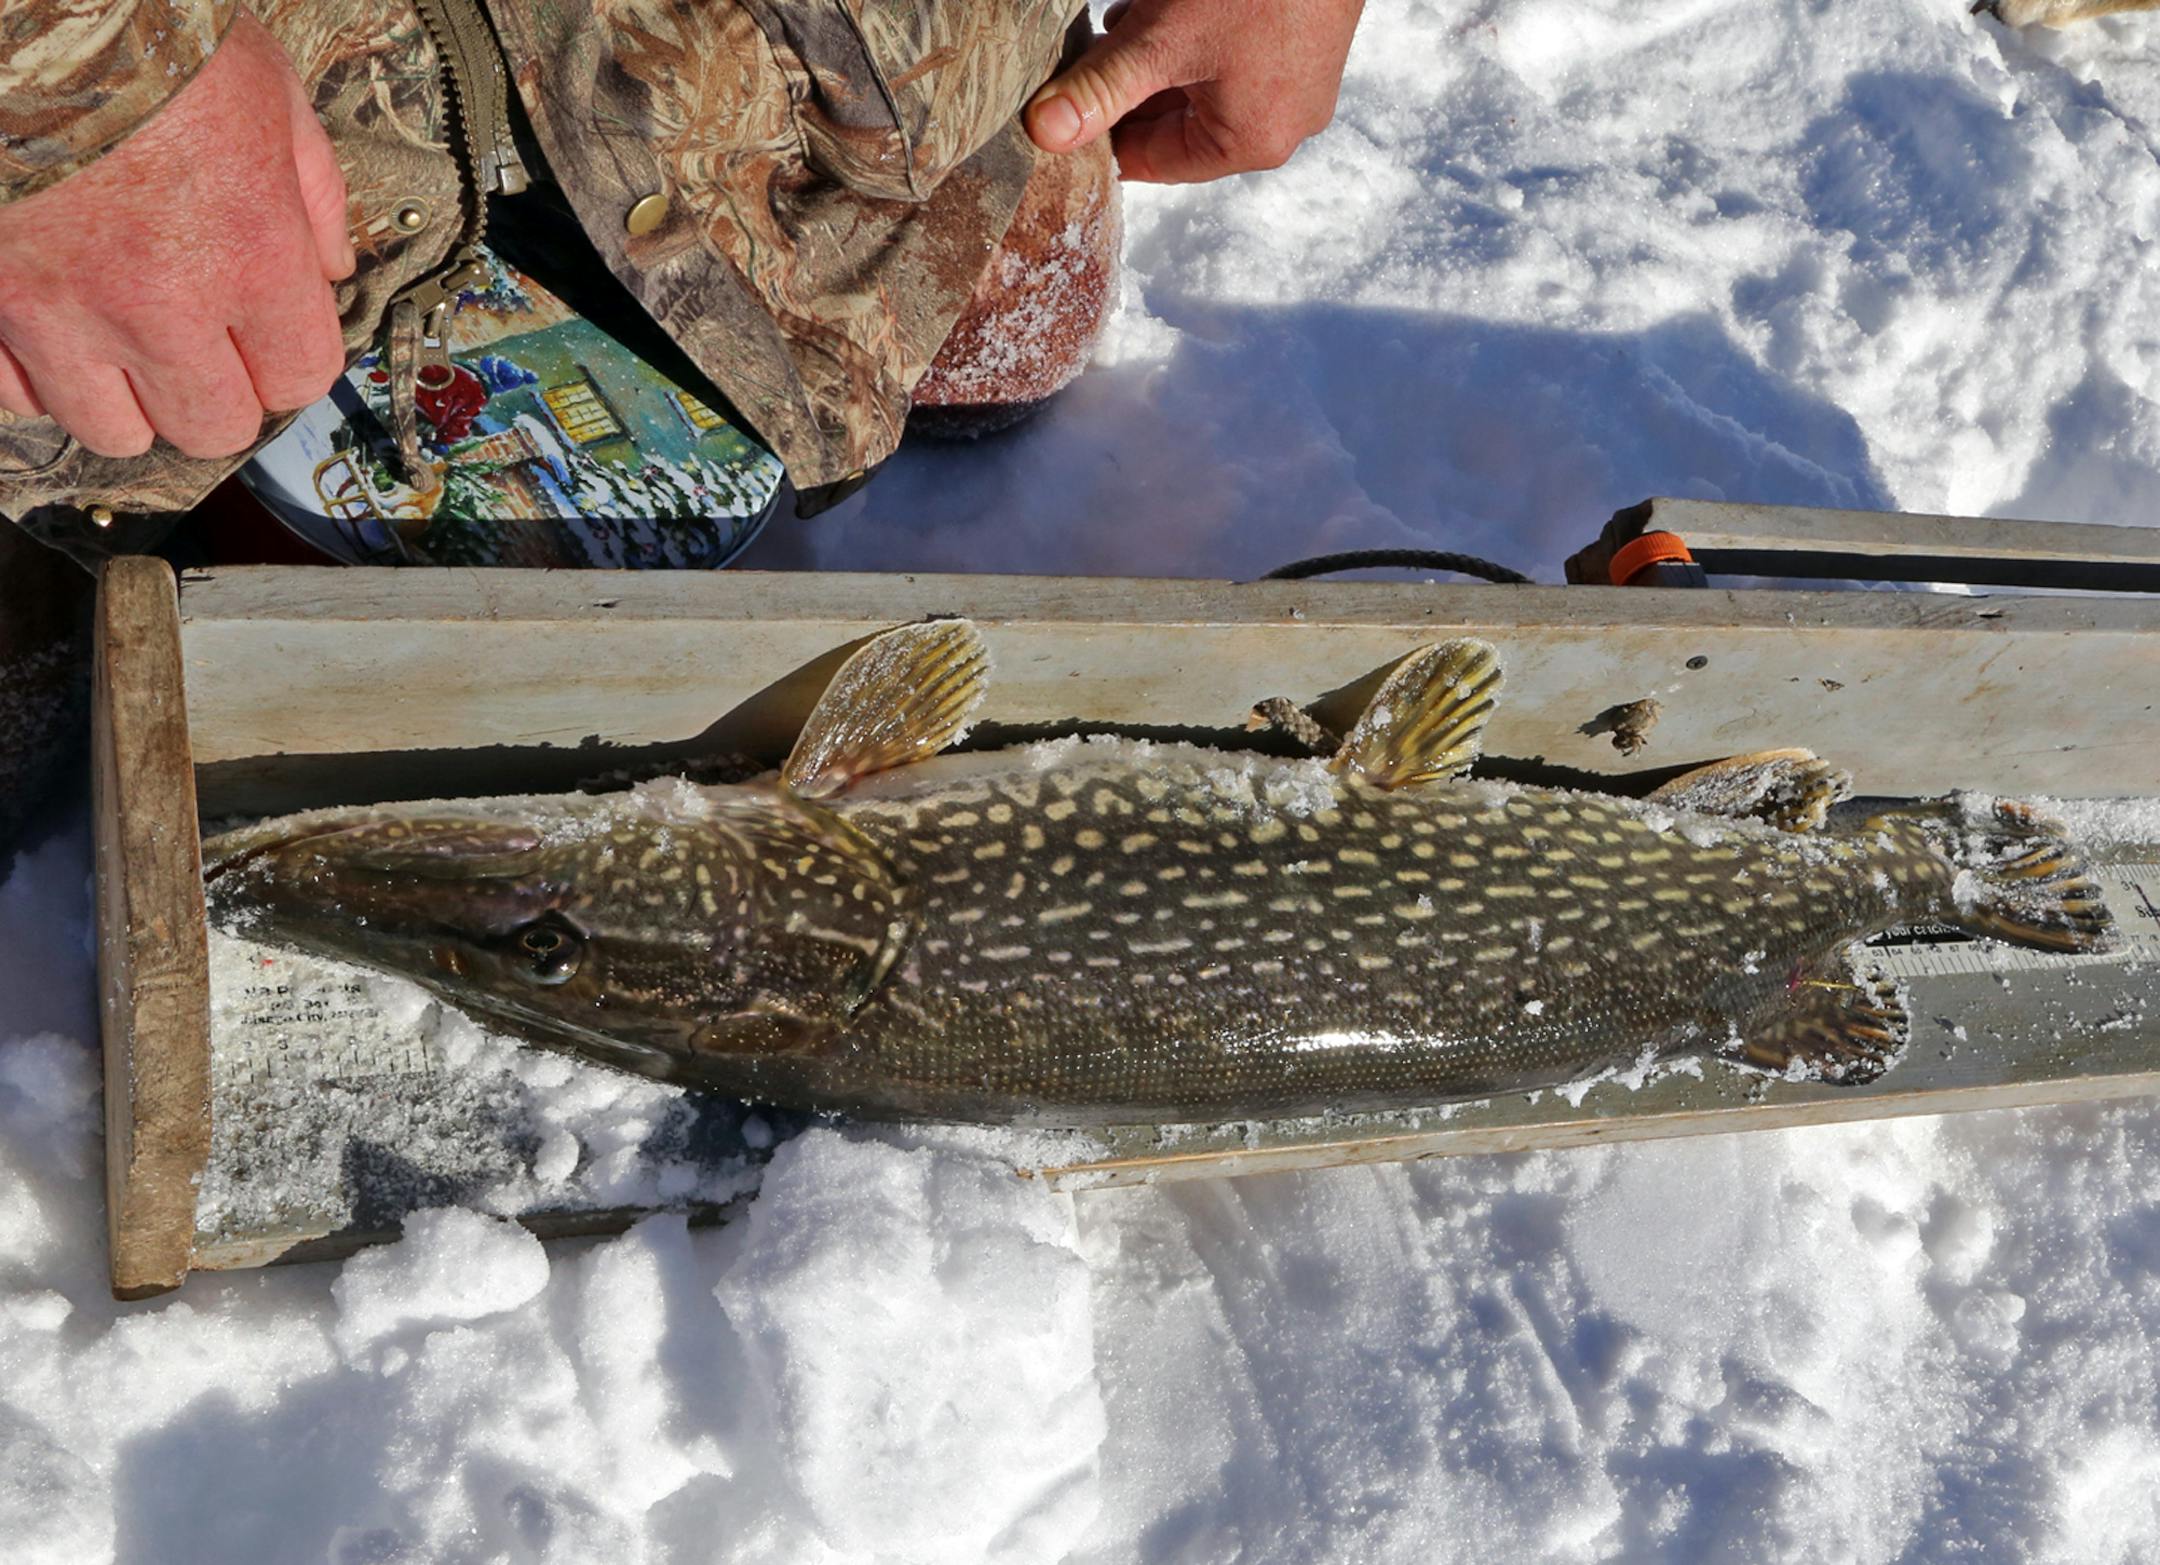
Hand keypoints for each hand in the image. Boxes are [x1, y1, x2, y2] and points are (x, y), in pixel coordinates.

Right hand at [0, 11, 353, 459]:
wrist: (22, 20)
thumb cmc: (142, 39)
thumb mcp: (267, 92)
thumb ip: (314, 191)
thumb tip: (333, 264)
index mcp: (250, 251)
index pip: (301, 379)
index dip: (289, 360)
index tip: (271, 337)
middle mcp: (162, 301)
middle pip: (213, 426)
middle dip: (215, 394)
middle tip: (201, 346)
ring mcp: (64, 310)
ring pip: (116, 431)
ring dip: (128, 398)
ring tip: (123, 339)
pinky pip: (21, 396)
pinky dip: (39, 373)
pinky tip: (54, 322)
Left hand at [1025, 0, 1363, 183]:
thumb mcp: (1161, 39)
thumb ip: (1101, 88)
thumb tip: (1046, 133)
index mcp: (1251, 143)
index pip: (1151, 162)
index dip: (1096, 134)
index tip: (1055, 108)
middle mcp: (1282, 124)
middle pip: (1173, 124)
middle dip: (1125, 85)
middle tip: (1082, 51)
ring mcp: (1298, 82)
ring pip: (1197, 84)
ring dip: (1152, 54)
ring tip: (1124, 16)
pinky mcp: (1301, 42)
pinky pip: (1227, 56)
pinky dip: (1187, 35)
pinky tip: (1160, 3)